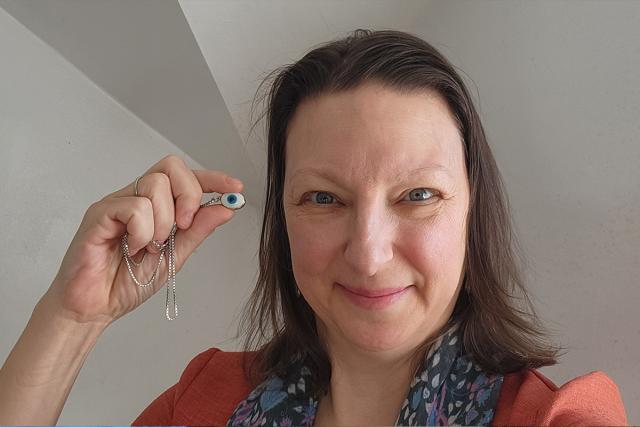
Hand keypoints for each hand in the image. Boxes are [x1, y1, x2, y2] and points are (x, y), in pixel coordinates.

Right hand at [44, 155, 243, 324]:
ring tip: (151, 247)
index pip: (186, 176)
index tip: (235, 189)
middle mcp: (136, 197)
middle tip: (183, 226)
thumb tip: (225, 208)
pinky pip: (134, 207)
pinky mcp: (99, 213)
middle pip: (171, 167)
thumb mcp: (175, 256)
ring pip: (155, 186)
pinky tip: (133, 248)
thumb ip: (198, 230)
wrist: (95, 307)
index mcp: (155, 205)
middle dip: (189, 195)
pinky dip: (143, 232)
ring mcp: (116, 202)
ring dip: (163, 222)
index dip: (213, 179)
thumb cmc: (126, 282)